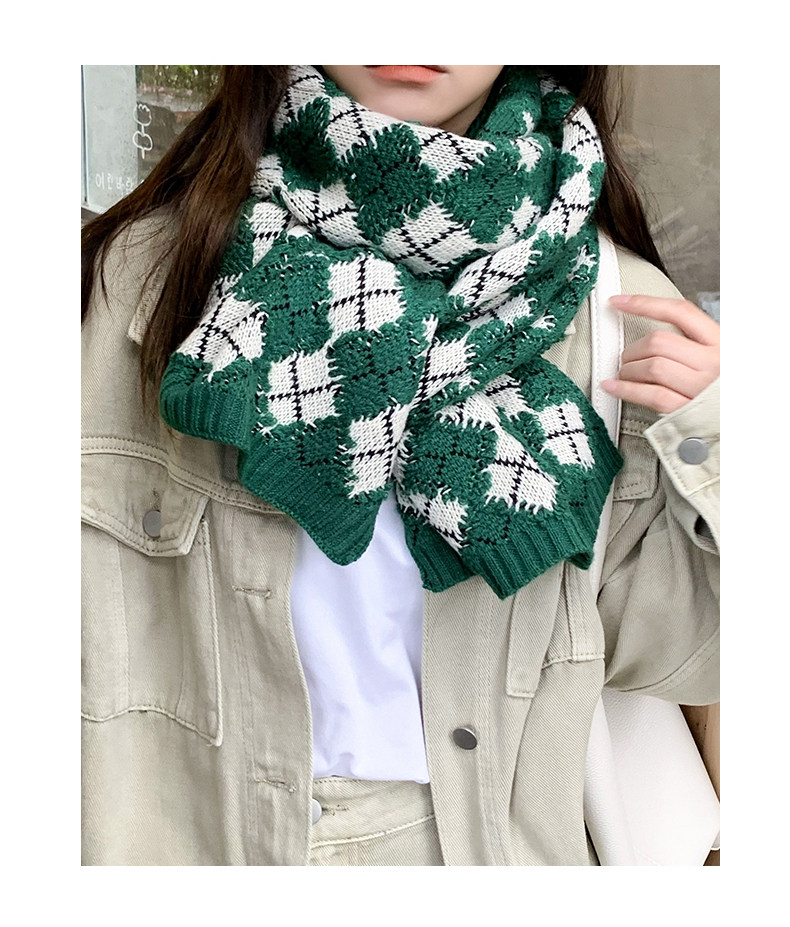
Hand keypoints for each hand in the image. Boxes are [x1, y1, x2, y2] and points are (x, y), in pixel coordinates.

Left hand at [600, 294, 719, 413]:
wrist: (745, 425)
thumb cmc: (726, 391)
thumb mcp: (723, 357)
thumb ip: (696, 344)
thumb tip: (653, 339)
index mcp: (722, 342)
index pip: (680, 312)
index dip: (644, 304)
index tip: (619, 302)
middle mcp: (713, 362)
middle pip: (659, 342)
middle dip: (633, 349)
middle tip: (626, 358)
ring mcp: (701, 387)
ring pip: (652, 366)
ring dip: (628, 369)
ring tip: (625, 374)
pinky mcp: (689, 411)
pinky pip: (651, 395)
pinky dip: (626, 389)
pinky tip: (614, 387)